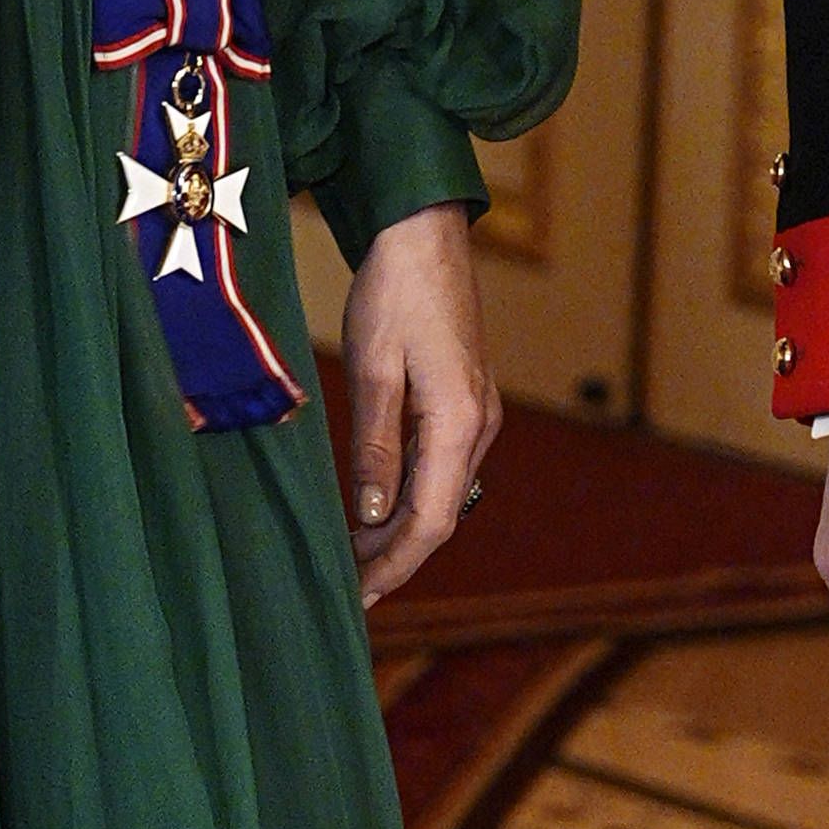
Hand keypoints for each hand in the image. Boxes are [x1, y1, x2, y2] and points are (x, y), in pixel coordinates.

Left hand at [342, 200, 501, 606]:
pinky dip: (411, 494)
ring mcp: (479, 413)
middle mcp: (480, 427)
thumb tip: (370, 515)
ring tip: (355, 555)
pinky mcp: (467, 398)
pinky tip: (378, 504)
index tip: (358, 597)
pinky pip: (442, 466)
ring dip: (401, 528)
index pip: (429, 522)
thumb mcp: (373, 368)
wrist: (424, 231)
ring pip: (442, 494)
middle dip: (395, 556)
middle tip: (347, 586)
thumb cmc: (394, 290)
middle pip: (440, 516)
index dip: (394, 565)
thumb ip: (374, 445)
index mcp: (460, 423)